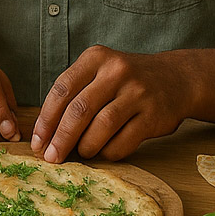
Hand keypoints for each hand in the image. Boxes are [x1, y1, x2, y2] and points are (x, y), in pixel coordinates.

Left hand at [32, 45, 191, 162]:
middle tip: (51, 157)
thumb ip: (75, 94)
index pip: (62, 89)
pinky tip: (104, 152)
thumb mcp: (100, 72)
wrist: (177, 78)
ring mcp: (138, 92)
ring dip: (86, 146)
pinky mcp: (154, 115)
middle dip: (61, 138)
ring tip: (81, 152)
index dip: (46, 118)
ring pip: (101, 127)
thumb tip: (45, 133)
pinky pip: (124, 141)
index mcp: (96, 58)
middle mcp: (116, 71)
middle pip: (79, 110)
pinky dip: (109, 152)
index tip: (37, 141)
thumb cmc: (126, 81)